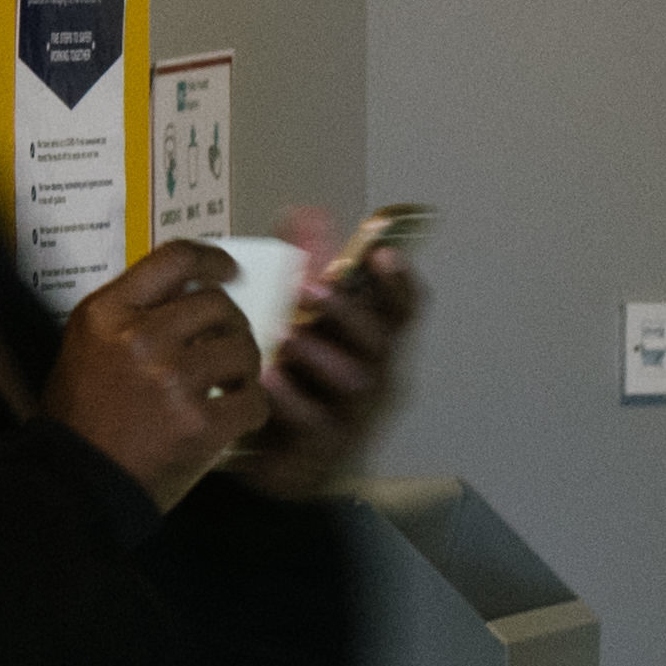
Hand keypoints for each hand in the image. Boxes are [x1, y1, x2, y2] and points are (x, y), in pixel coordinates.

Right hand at [51, 242, 266, 509]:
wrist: (77, 482)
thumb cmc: (81, 416)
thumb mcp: (87, 346)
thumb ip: (132, 314)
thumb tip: (192, 291)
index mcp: (106, 313)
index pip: (174, 258)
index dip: (212, 260)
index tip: (228, 271)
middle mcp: (139, 337)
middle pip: (217, 304)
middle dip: (231, 324)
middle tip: (227, 345)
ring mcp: (172, 380)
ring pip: (243, 349)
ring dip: (244, 367)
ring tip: (228, 384)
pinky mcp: (199, 421)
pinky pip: (253, 399)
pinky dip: (250, 409)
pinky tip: (232, 417)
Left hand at [238, 209, 420, 501]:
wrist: (263, 453)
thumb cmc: (290, 378)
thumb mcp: (295, 316)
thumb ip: (303, 265)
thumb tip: (307, 212)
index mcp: (368, 340)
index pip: (401, 309)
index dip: (399, 281)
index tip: (383, 253)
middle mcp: (371, 373)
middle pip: (380, 341)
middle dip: (349, 311)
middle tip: (313, 289)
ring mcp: (352, 412)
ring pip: (355, 381)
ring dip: (321, 353)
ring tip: (288, 335)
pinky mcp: (323, 446)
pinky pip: (315, 423)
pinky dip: (292, 400)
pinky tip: (267, 378)